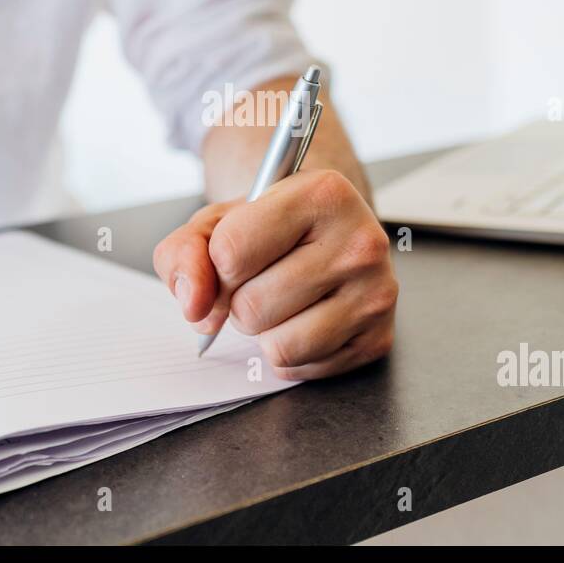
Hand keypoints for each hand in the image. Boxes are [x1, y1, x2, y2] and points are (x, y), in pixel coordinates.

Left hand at [152, 169, 397, 379]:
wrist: (324, 237)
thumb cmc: (269, 228)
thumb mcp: (217, 222)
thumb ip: (185, 252)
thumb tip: (194, 306)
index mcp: (322, 193)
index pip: (231, 253)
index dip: (216, 265)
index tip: (233, 255)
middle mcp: (360, 241)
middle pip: (251, 307)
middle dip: (239, 302)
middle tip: (261, 278)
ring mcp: (375, 293)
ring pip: (278, 346)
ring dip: (263, 332)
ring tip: (281, 300)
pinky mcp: (378, 337)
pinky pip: (301, 368)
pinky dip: (288, 354)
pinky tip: (302, 320)